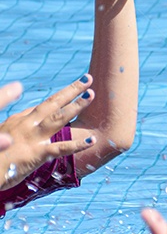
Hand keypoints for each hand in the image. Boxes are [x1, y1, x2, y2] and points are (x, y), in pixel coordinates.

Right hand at [0, 75, 96, 190]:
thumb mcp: (3, 136)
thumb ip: (18, 128)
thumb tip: (29, 120)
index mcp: (18, 121)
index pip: (43, 106)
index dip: (60, 96)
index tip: (77, 86)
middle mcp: (26, 125)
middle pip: (52, 103)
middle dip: (71, 90)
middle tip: (88, 79)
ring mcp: (31, 138)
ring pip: (58, 118)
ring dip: (76, 106)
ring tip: (91, 94)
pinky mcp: (35, 154)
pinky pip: (60, 149)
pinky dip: (77, 145)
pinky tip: (91, 140)